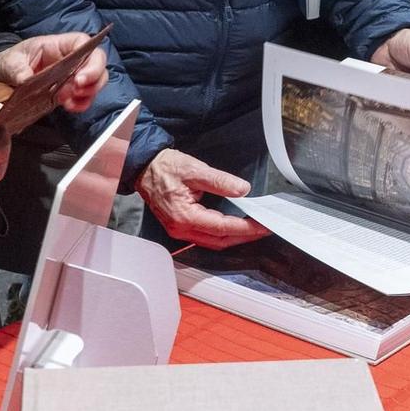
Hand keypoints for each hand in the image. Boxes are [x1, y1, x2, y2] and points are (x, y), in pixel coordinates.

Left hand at [0, 32, 108, 113]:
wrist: (1, 77)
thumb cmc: (9, 61)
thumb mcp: (9, 62)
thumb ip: (18, 69)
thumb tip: (26, 79)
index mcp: (58, 45)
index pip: (83, 44)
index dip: (90, 59)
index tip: (80, 78)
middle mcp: (70, 59)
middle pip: (96, 63)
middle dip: (92, 79)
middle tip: (76, 91)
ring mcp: (71, 75)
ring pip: (94, 81)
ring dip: (87, 94)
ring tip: (68, 101)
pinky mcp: (68, 91)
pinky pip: (84, 97)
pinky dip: (81, 104)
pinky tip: (70, 107)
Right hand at [137, 148, 265, 247]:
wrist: (145, 168)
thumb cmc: (165, 168)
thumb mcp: (195, 169)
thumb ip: (220, 181)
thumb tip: (242, 190)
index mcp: (185, 216)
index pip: (223, 227)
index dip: (245, 228)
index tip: (262, 225)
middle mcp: (181, 229)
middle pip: (220, 241)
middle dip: (244, 236)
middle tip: (264, 229)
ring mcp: (179, 230)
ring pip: (213, 242)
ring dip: (235, 237)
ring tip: (253, 229)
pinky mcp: (180, 228)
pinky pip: (206, 237)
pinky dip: (223, 234)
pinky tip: (234, 227)